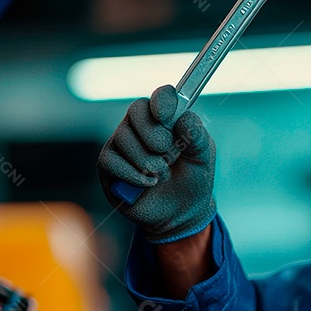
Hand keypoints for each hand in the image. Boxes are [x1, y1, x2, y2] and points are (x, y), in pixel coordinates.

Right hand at [97, 85, 216, 243]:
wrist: (183, 213)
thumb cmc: (192, 179)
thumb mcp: (203, 156)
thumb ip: (196, 135)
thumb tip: (183, 118)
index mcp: (166, 118)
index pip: (161, 97)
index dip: (162, 101)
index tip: (167, 116)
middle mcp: (140, 126)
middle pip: (136, 111)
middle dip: (156, 135)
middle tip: (170, 155)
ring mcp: (120, 143)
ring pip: (124, 138)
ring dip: (150, 162)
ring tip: (163, 175)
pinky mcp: (108, 166)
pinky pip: (113, 162)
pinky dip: (136, 176)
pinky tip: (149, 184)